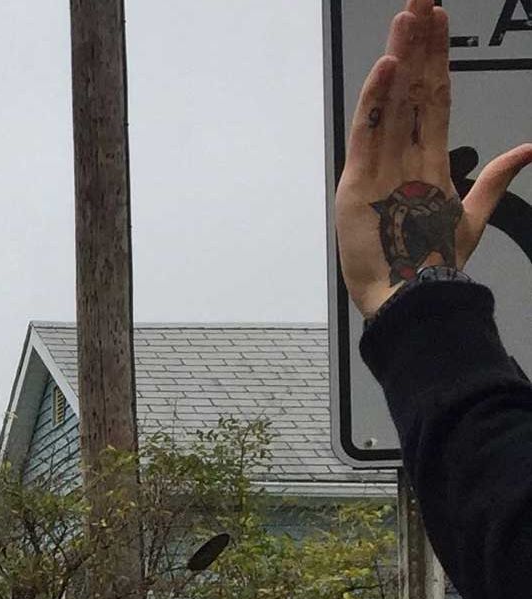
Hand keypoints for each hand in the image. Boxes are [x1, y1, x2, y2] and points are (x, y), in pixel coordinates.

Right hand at [335, 0, 531, 316]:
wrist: (409, 294)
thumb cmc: (429, 262)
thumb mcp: (472, 215)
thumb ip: (495, 179)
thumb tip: (527, 150)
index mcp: (425, 161)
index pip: (435, 97)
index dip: (438, 58)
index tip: (439, 21)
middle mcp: (400, 155)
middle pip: (415, 88)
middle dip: (419, 42)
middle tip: (420, 0)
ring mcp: (378, 164)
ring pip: (393, 99)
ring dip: (402, 55)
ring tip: (408, 15)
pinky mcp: (358, 179)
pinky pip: (369, 130)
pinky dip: (378, 97)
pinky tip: (388, 66)